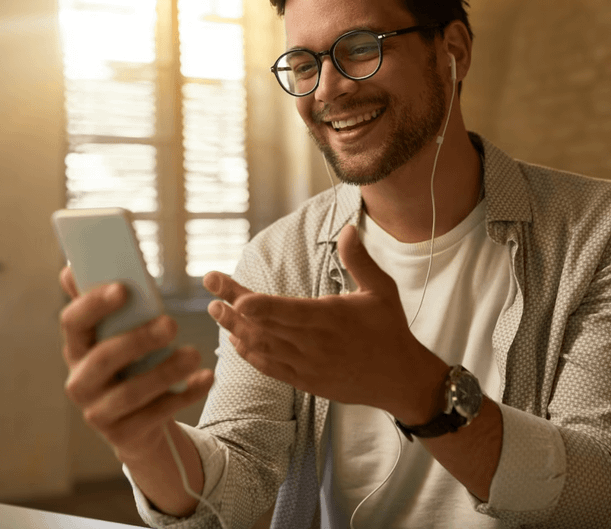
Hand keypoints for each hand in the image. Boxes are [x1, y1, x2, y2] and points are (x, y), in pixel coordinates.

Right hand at [59, 266, 213, 461]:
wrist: (136, 425)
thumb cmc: (128, 365)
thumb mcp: (115, 336)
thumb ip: (102, 305)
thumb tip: (70, 269)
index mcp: (76, 349)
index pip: (72, 322)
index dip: (94, 304)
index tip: (123, 287)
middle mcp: (80, 382)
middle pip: (103, 358)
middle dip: (138, 339)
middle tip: (171, 323)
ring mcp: (98, 413)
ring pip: (131, 392)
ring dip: (166, 371)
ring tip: (195, 354)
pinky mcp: (124, 436)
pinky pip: (156, 415)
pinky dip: (185, 396)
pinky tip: (206, 379)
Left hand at [204, 225, 445, 419]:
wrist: (400, 380)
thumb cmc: (390, 330)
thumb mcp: (382, 290)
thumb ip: (359, 261)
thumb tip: (346, 229)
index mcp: (330, 318)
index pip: (286, 311)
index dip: (258, 307)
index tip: (234, 297)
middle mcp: (314, 343)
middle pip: (265, 324)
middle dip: (233, 304)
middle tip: (210, 284)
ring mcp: (306, 364)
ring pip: (262, 346)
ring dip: (235, 328)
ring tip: (214, 309)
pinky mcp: (304, 380)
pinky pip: (270, 367)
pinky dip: (250, 354)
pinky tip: (235, 340)